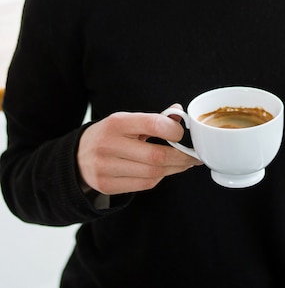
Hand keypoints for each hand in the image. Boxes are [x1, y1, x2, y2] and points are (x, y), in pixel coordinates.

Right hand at [77, 109, 200, 194]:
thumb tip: (180, 113)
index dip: (174, 130)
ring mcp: (105, 167)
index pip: (153, 124)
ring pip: (152, 174)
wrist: (77, 156)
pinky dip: (158, 178)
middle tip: (193, 156)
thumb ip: (154, 118)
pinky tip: (163, 171)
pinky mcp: (106, 185)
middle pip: (156, 156)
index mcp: (116, 122)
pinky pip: (143, 185)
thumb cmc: (110, 134)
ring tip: (183, 163)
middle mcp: (109, 144)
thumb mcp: (127, 120)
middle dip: (181, 157)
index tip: (182, 134)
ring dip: (174, 169)